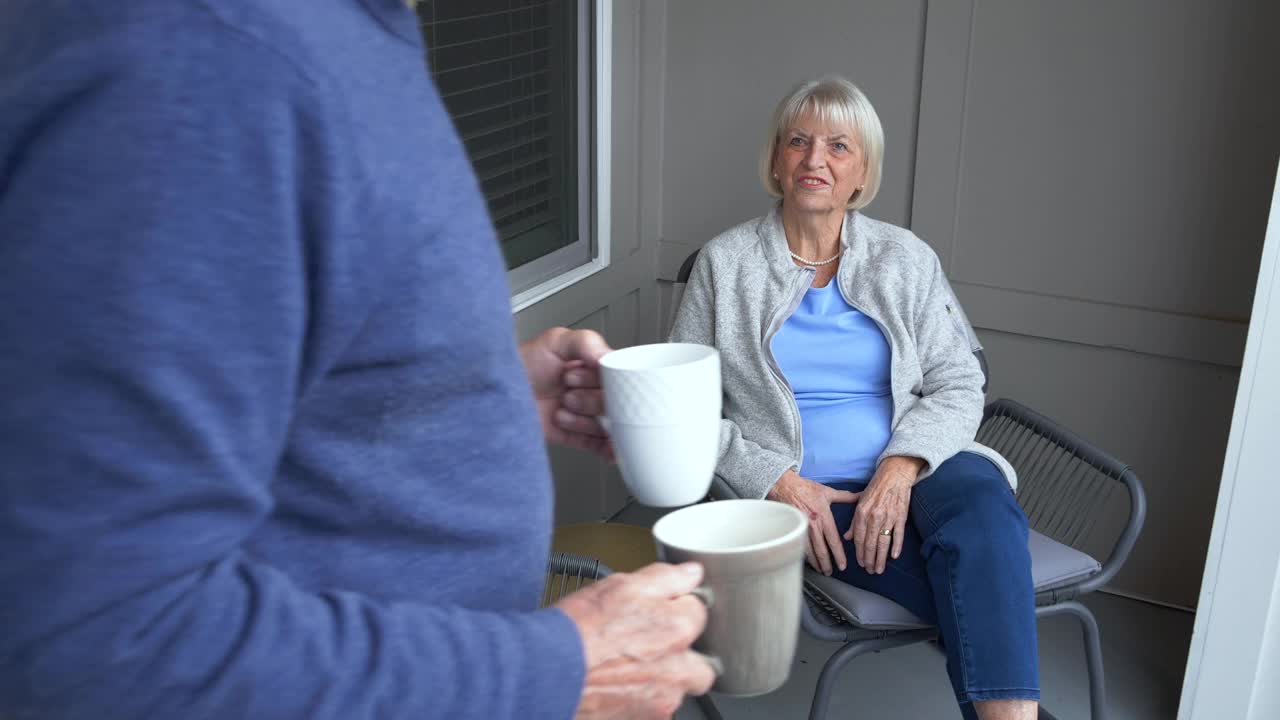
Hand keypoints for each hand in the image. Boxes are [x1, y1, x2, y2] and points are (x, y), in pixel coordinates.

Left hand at [520, 327, 612, 459]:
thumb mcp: (554, 341)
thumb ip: (585, 342)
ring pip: (605, 426)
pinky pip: (598, 446)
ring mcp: (583, 415)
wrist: (493, 394)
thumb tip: (609, 357)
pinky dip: (607, 450)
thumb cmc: (520, 364)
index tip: (577, 377)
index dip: (599, 381)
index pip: (618, 380)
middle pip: (614, 405)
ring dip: (584, 421)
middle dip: (591, 402)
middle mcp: (591, 392)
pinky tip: (611, 450)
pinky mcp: (572, 436)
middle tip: (568, 393)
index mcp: (593, 368)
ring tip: (562, 410)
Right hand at [557, 562, 715, 719]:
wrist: (548, 673)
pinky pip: (656, 708)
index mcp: (677, 628)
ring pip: (677, 687)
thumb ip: (666, 577)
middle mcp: (677, 668)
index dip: (676, 606)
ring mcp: (662, 699)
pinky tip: (619, 684)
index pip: (698, 611)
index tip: (658, 610)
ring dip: (663, 677)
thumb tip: (692, 573)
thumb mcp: (621, 585)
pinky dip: (642, 698)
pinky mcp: (644, 719)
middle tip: (652, 644)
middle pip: (700, 661)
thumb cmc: (578, 631)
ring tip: (629, 665)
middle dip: (684, 653)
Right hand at [766, 470, 861, 574]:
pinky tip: (808, 561)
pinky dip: (805, 556)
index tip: (842, 565)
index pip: (833, 540)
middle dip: (826, 564)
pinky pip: (799, 546)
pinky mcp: (792, 529)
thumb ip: (846, 496)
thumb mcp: (827, 491)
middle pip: (821, 550)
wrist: (785, 485)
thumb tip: (861, 496)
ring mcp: (801, 528)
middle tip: (830, 572)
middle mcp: (813, 525)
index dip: (838, 555)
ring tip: (821, 570)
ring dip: (815, 563)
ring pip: (809, 551)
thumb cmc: (806, 488)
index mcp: (823, 517)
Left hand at [844, 456, 924, 573]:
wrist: (894, 474)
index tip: (860, 563)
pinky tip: (894, 557)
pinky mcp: (901, 517)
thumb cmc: (876, 487)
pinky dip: (896, 547)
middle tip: (869, 571)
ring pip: (883, 543)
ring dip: (881, 558)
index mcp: (862, 512)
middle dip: (869, 560)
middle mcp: (874, 516)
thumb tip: (848, 537)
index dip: (859, 553)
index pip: (859, 538)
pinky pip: (898, 535)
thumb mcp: (860, 502)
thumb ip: (854, 521)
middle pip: (870, 544)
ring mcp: (888, 517)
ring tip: (879, 569)